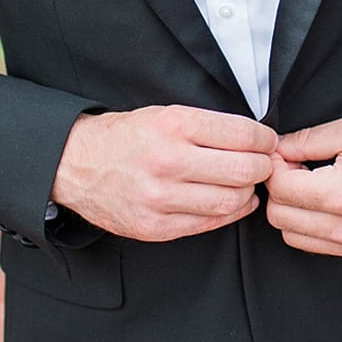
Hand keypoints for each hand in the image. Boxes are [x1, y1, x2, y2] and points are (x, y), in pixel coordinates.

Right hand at [51, 106, 275, 242]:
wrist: (74, 164)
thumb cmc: (129, 137)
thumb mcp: (168, 114)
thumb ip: (212, 127)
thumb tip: (261, 140)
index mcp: (174, 125)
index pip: (244, 135)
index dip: (266, 140)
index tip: (267, 142)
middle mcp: (166, 162)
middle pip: (244, 171)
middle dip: (263, 166)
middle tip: (263, 163)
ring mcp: (159, 198)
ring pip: (231, 200)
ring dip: (249, 191)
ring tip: (246, 181)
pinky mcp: (154, 227)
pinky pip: (210, 223)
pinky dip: (232, 211)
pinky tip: (236, 200)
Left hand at [264, 115, 341, 258]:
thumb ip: (306, 140)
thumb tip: (277, 150)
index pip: (280, 187)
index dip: (276, 164)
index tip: (286, 152)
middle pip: (279, 216)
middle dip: (280, 188)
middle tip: (296, 166)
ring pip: (292, 235)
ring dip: (292, 209)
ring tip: (311, 185)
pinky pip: (316, 244)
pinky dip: (310, 225)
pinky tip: (325, 202)